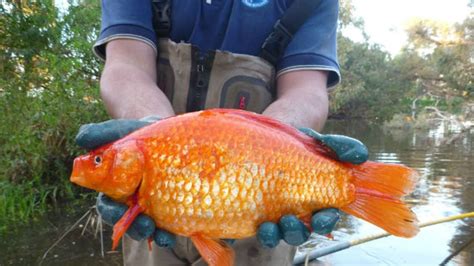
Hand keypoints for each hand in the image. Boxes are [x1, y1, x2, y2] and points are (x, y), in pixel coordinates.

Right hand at [76, 117, 176, 247]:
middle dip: (135, 228)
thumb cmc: (138, 132)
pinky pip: (167, 223)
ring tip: (163, 236)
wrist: (166, 131)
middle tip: (146, 226)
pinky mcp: (169, 204)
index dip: (111, 211)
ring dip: (153, 233)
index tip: (117, 211)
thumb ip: (101, 133)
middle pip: (128, 221)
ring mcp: (150, 204)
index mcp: (114, 187)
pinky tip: (173, 234)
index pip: (107, 205)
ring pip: (147, 226)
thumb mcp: (121, 129)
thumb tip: (80, 140)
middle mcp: (130, 200)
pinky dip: (169, 231)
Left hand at [256, 129, 367, 247]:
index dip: (325, 222)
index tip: (321, 218)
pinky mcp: (259, 213)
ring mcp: (278, 215)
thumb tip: (359, 156)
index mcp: (318, 201)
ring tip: (273, 224)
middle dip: (298, 231)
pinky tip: (261, 225)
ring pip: (282, 234)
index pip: (326, 219)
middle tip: (291, 220)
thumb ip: (341, 147)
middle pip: (303, 232)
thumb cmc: (300, 145)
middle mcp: (299, 212)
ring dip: (278, 234)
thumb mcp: (320, 143)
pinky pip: (262, 231)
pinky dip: (264, 232)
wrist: (271, 141)